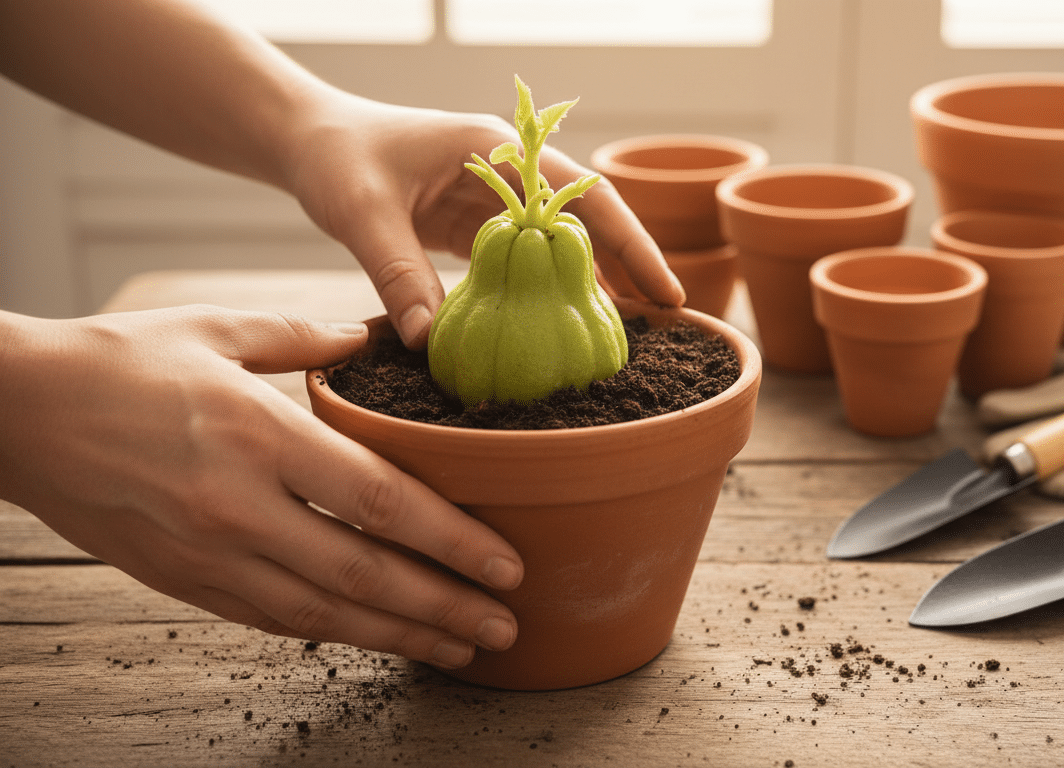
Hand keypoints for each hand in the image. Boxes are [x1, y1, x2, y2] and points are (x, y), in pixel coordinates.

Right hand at [0, 306, 522, 668]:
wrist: (15, 412)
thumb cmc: (119, 361)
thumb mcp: (219, 328)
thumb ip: (304, 341)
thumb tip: (369, 340)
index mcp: (259, 434)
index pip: (381, 501)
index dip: (453, 540)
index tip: (506, 564)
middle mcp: (239, 506)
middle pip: (366, 572)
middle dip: (446, 605)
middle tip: (506, 626)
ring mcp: (208, 553)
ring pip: (324, 612)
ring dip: (401, 634)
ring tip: (461, 648)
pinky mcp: (182, 581)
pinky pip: (273, 618)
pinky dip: (335, 632)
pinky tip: (379, 636)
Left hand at [282, 94, 684, 348]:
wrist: (309, 140)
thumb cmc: (335, 158)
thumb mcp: (361, 212)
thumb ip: (397, 272)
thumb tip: (428, 342)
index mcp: (498, 151)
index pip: (586, 199)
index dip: (633, 245)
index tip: (666, 293)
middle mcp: (509, 172)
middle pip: (589, 222)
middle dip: (632, 267)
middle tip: (668, 322)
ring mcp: (496, 198)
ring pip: (564, 243)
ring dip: (596, 282)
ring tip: (630, 334)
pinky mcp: (478, 223)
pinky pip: (529, 261)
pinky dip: (552, 291)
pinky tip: (567, 327)